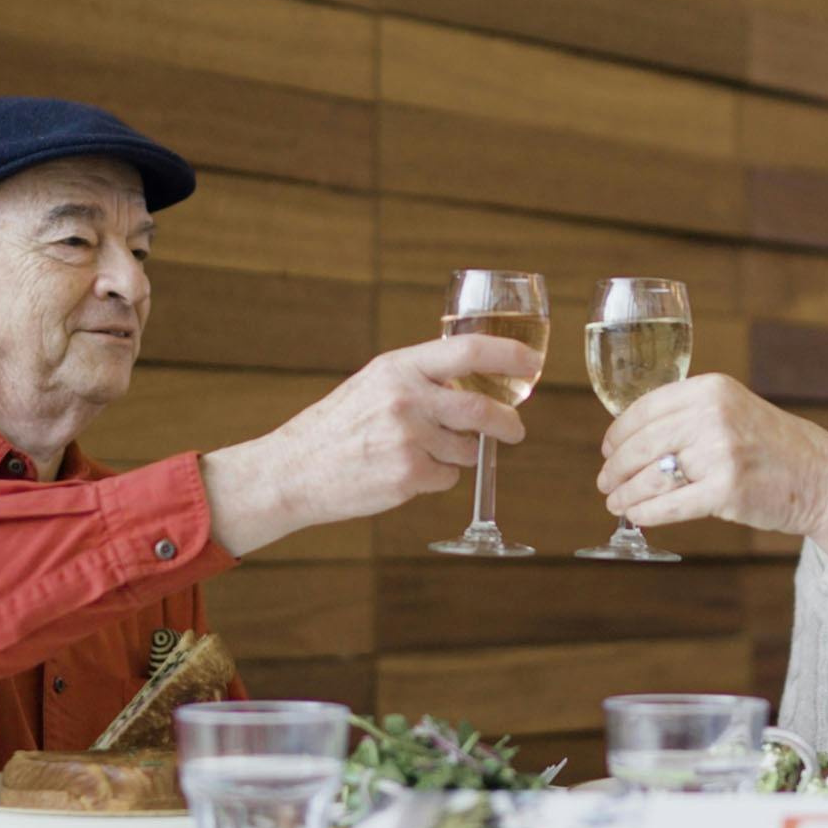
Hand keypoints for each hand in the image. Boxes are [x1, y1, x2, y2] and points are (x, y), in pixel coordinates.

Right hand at [201, 336, 540, 554]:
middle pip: (481, 408)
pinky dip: (439, 477)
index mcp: (400, 367)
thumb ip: (422, 378)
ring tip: (425, 453)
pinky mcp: (408, 474)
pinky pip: (448, 477)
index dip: (509, 355)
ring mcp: (407, 437)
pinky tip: (407, 472)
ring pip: (467, 449)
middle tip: (514, 429)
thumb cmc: (339, 425)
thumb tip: (478, 382)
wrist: (294, 469)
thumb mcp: (376, 383)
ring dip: (461, 454)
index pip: (469, 351)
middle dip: (507, 422)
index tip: (532, 364)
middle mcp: (406, 398)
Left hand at [594, 374, 827, 548]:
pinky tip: (636, 516)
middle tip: (605, 481)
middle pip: (642, 443)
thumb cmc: (774, 448)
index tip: (607, 448)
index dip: (618, 432)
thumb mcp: (734, 410)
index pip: (646, 408)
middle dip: (615, 467)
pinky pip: (670, 505)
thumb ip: (690, 415)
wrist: (823, 478)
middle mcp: (713, 415)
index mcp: (711, 389)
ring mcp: (720, 453)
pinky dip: (646, 513)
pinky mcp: (726, 490)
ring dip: (626, 493)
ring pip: (651, 476)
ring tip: (615, 502)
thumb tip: (633, 437)